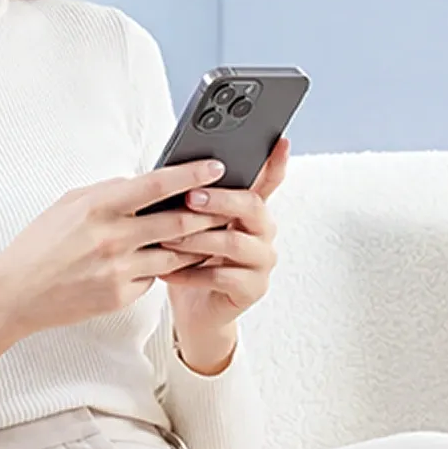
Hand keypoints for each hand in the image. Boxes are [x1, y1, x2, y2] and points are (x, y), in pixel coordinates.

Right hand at [0, 154, 248, 363]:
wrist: (17, 292)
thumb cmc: (42, 242)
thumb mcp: (71, 202)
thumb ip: (109, 191)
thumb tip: (143, 183)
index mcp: (99, 206)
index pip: (156, 184)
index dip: (191, 174)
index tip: (215, 166)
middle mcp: (113, 237)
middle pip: (178, 221)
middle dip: (209, 211)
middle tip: (230, 201)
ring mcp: (120, 269)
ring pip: (176, 253)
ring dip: (199, 242)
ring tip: (215, 231)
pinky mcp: (122, 295)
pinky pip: (155, 276)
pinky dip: (167, 266)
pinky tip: (176, 259)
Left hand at [160, 137, 288, 361]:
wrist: (194, 307)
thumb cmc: (191, 256)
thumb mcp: (194, 222)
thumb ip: (195, 197)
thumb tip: (175, 168)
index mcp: (251, 209)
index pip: (269, 180)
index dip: (277, 162)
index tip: (281, 140)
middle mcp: (263, 231)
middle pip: (251, 206)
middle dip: (219, 199)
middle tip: (189, 197)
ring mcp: (261, 261)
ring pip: (233, 242)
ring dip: (196, 238)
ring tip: (166, 237)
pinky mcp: (253, 289)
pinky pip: (222, 276)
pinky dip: (191, 273)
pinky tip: (168, 271)